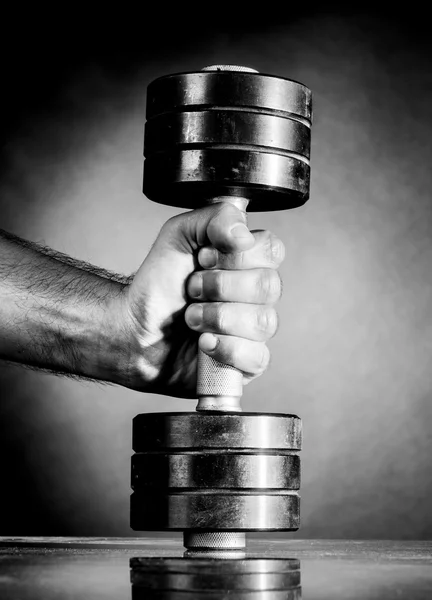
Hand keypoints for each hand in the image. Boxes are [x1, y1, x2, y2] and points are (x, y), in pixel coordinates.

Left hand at [117, 203, 284, 397]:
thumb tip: (243, 234)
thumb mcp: (178, 236)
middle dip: (219, 288)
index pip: (271, 249)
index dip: (236, 257)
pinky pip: (257, 357)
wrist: (134, 330)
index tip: (203, 259)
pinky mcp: (247, 361)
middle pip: (269, 286)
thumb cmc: (158, 285)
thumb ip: (214, 218)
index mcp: (247, 261)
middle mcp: (256, 295)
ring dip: (218, 318)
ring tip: (191, 318)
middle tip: (191, 290)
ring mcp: (254, 330)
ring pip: (263, 322)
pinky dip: (225, 349)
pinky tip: (204, 344)